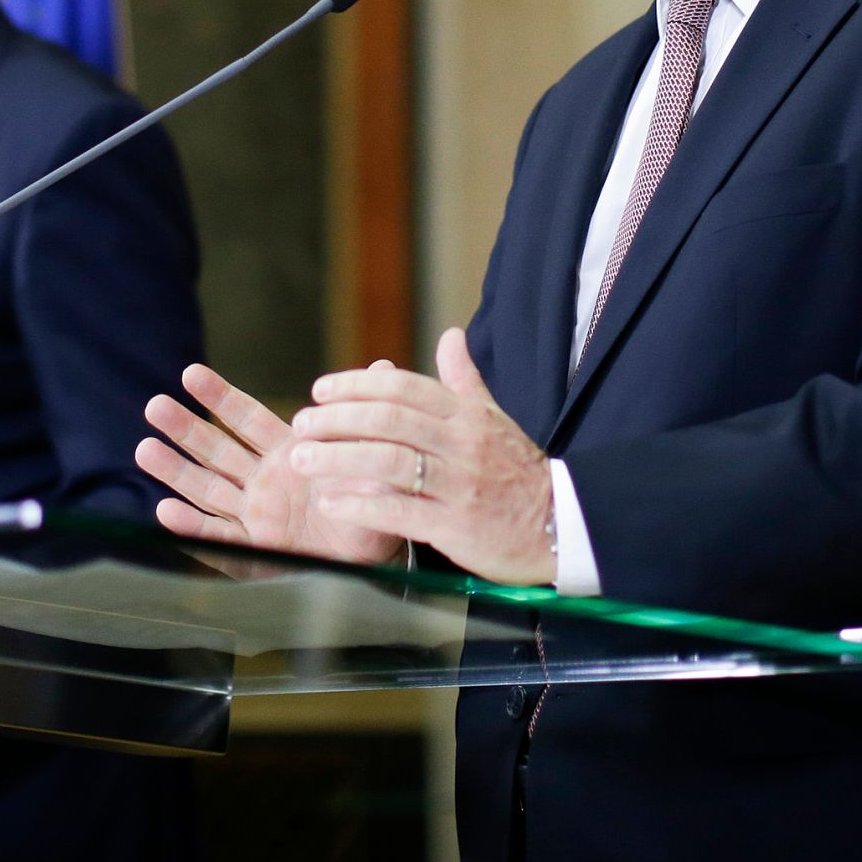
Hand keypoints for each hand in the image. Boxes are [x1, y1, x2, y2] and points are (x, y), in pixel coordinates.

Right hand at [137, 363, 404, 565]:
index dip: (219, 397)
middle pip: (216, 449)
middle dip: (185, 428)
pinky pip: (220, 537)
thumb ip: (369, 414)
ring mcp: (256, 514)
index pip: (247, 418)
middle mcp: (265, 479)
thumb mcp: (377, 453)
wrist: (378, 553)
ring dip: (176, 470)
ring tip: (144, 448)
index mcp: (288, 450)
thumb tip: (386, 364)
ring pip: (208, 488)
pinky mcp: (257, 549)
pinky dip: (192, 527)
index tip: (191, 373)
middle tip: (154, 405)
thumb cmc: (374, 498)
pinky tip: (164, 512)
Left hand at [289, 327, 555, 585]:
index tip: (321, 390)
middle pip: (388, 419)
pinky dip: (361, 504)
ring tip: (301, 460)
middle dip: (337, 419)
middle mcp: (460, 443)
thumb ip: (464, 379)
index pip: (403, 387)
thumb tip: (451, 335)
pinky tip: (332, 502)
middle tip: (301, 424)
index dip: (357, 385)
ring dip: (337, 459)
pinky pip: (400, 510)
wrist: (560, 524)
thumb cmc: (517, 470)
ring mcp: (458, 484)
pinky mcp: (456, 526)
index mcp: (465, 414)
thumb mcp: (492, 417)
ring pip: (389, 461)